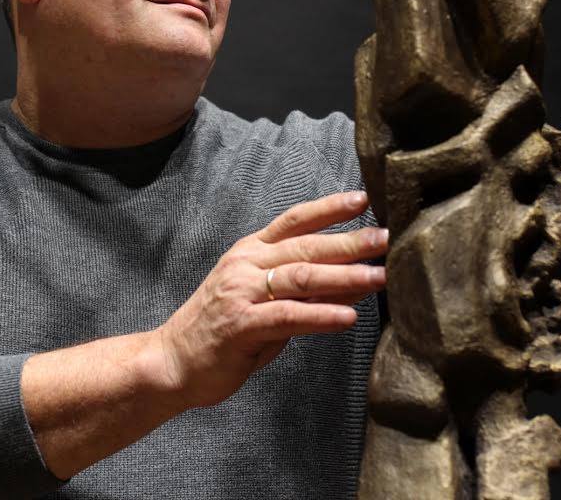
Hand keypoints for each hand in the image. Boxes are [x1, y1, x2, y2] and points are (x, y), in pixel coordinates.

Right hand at [150, 191, 386, 409]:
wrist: (172, 361)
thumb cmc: (222, 331)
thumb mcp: (263, 300)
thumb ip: (303, 288)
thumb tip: (353, 277)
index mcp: (250, 250)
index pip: (294, 220)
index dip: (329, 208)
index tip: (364, 199)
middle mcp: (246, 264)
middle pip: (306, 245)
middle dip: (350, 242)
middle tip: (387, 239)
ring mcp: (242, 293)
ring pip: (302, 277)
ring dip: (345, 276)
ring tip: (379, 277)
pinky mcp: (241, 325)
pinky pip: (288, 316)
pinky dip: (321, 315)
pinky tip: (348, 318)